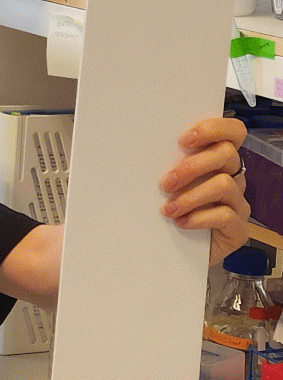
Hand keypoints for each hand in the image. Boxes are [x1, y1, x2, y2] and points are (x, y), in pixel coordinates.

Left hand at [160, 117, 250, 266]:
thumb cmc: (165, 207)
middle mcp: (231, 176)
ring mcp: (237, 202)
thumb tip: (140, 148)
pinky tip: (180, 222)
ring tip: (167, 209)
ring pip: (224, 185)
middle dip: (192, 166)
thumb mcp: (165, 182)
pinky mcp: (238, 228)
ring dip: (191, 196)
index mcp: (216, 158)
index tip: (183, 139)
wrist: (172, 250)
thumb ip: (165, 163)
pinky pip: (226, 216)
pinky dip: (199, 218)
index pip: (233, 131)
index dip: (213, 129)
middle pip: (226, 154)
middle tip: (165, 182)